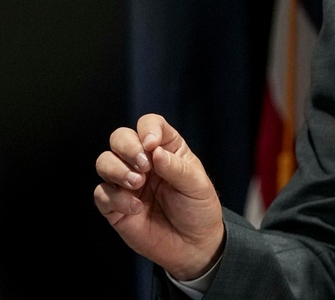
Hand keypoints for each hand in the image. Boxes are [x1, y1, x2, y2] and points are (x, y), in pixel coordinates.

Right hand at [94, 113, 225, 281]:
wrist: (193, 246)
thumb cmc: (198, 210)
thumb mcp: (197, 185)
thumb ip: (176, 167)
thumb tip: (154, 151)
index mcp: (166, 149)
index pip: (149, 124)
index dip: (147, 129)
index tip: (152, 145)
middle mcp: (144, 162)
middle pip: (119, 138)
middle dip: (126, 147)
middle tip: (143, 166)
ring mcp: (127, 183)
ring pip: (104, 162)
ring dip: (117, 170)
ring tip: (137, 184)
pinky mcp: (115, 206)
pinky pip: (101, 193)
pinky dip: (116, 198)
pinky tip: (136, 208)